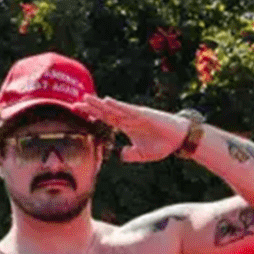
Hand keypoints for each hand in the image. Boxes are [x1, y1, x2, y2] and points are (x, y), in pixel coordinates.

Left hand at [77, 94, 191, 162]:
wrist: (179, 140)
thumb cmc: (162, 144)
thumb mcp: (142, 154)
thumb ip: (130, 154)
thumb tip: (120, 155)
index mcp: (126, 125)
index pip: (105, 118)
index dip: (91, 115)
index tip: (77, 112)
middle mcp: (128, 118)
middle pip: (105, 111)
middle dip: (90, 108)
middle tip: (74, 103)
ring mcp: (135, 115)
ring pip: (113, 108)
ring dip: (99, 104)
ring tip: (85, 98)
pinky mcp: (143, 115)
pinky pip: (127, 109)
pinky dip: (117, 105)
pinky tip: (106, 101)